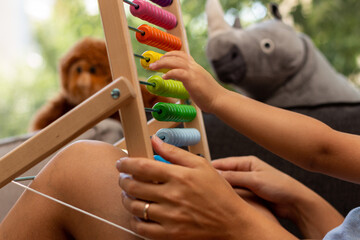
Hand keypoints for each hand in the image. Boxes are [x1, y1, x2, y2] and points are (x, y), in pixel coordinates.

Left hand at [116, 137, 295, 239]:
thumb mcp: (201, 166)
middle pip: (134, 186)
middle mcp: (172, 197)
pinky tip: (139, 213)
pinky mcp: (170, 235)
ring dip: (126, 198)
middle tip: (124, 177)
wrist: (233, 223)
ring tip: (129, 194)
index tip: (121, 162)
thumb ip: (175, 152)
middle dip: (123, 180)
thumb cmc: (219, 193)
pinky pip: (142, 228)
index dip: (126, 163)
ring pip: (134, 207)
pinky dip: (135, 219)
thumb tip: (155, 140)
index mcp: (180, 177)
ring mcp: (170, 218)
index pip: (143, 167)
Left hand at [149, 51, 226, 112]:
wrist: (219, 100)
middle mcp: (194, 67)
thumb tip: (184, 83)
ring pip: (175, 61)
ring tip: (153, 67)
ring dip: (162, 63)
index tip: (162, 58)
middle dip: (162, 58)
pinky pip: (178, 73)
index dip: (170, 54)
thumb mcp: (198, 84)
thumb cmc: (210, 95)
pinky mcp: (192, 79)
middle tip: (153, 64)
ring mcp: (194, 72)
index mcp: (196, 67)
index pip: (182, 55)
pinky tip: (164, 77)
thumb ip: (191, 81)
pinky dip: (169, 73)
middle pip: (176, 56)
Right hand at [212, 156, 343, 237]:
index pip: (224, 162)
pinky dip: (229, 197)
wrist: (295, 203)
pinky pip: (234, 195)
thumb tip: (216, 175)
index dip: (212, 167)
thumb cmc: (281, 186)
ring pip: (228, 186)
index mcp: (248, 162)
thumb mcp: (254, 179)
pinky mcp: (249, 195)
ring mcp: (247, 184)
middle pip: (225, 174)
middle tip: (203, 184)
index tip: (200, 172)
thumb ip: (234, 177)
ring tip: (211, 194)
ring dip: (222, 190)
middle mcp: (246, 172)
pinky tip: (223, 201)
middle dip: (215, 179)